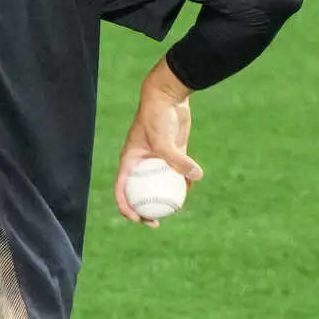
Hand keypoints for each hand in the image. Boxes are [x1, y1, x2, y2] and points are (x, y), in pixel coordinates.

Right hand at [114, 58, 202, 227]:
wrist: (168, 95)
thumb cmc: (158, 116)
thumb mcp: (164, 141)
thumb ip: (178, 160)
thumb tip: (196, 178)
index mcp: (129, 161)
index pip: (121, 189)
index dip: (126, 208)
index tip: (139, 218)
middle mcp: (140, 162)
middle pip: (139, 192)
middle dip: (144, 210)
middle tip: (156, 222)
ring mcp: (156, 158)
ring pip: (159, 184)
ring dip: (164, 197)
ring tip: (174, 210)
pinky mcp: (173, 151)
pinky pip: (176, 172)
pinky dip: (181, 181)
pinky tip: (191, 188)